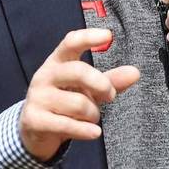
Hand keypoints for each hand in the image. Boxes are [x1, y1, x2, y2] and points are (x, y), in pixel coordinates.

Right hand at [20, 28, 141, 160]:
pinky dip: (85, 131)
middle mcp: (45, 76)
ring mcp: (38, 97)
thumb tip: (135, 72)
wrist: (33, 129)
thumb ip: (109, 81)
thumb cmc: (64, 102)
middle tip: (111, 95)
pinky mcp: (35, 119)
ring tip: (92, 117)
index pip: (70, 43)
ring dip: (93, 114)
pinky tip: (94, 133)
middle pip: (77, 71)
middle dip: (101, 84)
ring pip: (78, 103)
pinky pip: (67, 124)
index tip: (108, 36)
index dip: (88, 37)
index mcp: (57, 62)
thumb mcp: (86, 89)